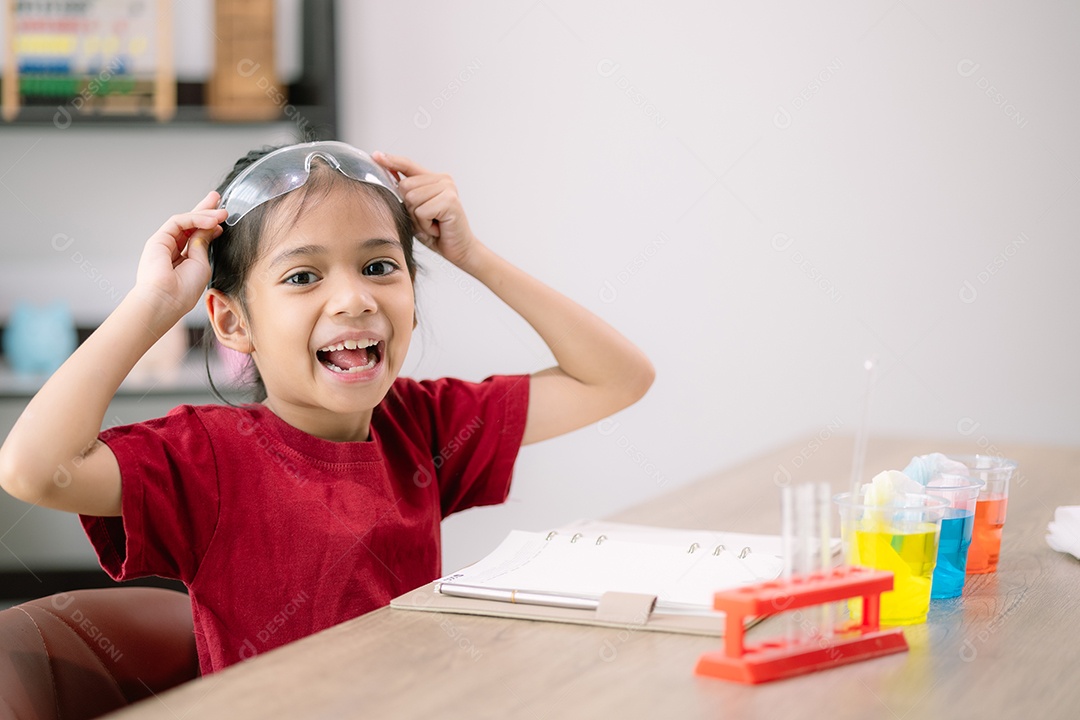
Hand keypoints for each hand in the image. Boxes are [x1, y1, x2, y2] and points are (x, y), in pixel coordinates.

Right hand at [132, 191, 227, 320]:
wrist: (165, 300)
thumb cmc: (184, 290)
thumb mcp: (202, 263)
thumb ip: (203, 244)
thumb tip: (210, 227)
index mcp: (183, 259)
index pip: (197, 236)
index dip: (209, 225)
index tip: (223, 219)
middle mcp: (172, 250)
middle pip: (190, 224)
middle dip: (205, 210)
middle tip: (218, 198)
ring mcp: (164, 243)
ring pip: (185, 221)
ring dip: (205, 214)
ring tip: (222, 213)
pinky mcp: (158, 239)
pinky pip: (178, 222)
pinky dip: (195, 219)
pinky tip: (211, 221)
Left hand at [372, 152, 479, 270]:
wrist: (459, 249)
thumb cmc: (437, 232)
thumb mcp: (415, 211)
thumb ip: (406, 195)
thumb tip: (389, 177)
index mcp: (434, 178)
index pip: (408, 165)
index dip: (391, 161)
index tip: (375, 155)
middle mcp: (443, 179)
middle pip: (405, 186)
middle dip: (410, 208)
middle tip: (427, 219)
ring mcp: (448, 188)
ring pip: (412, 199)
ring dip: (418, 219)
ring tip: (432, 224)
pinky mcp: (450, 201)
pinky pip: (422, 211)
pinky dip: (425, 225)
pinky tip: (437, 228)